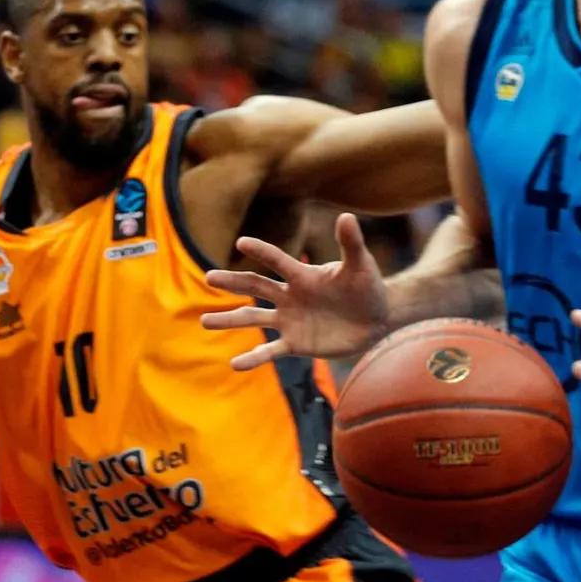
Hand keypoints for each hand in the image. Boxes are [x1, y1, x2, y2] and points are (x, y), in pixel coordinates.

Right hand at [199, 213, 387, 369]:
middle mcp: (289, 297)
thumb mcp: (361, 266)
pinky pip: (270, 352)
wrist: (376, 319)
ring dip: (229, 320)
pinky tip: (235, 364)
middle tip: (208, 277)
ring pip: (253, 319)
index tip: (242, 242)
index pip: (277, 261)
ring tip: (204, 321)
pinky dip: (253, 358)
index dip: (262, 252)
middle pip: (255, 287)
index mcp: (302, 276)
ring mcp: (289, 321)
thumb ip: (351, 244)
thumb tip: (346, 217)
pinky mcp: (295, 344)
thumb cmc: (367, 287)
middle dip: (232, 282)